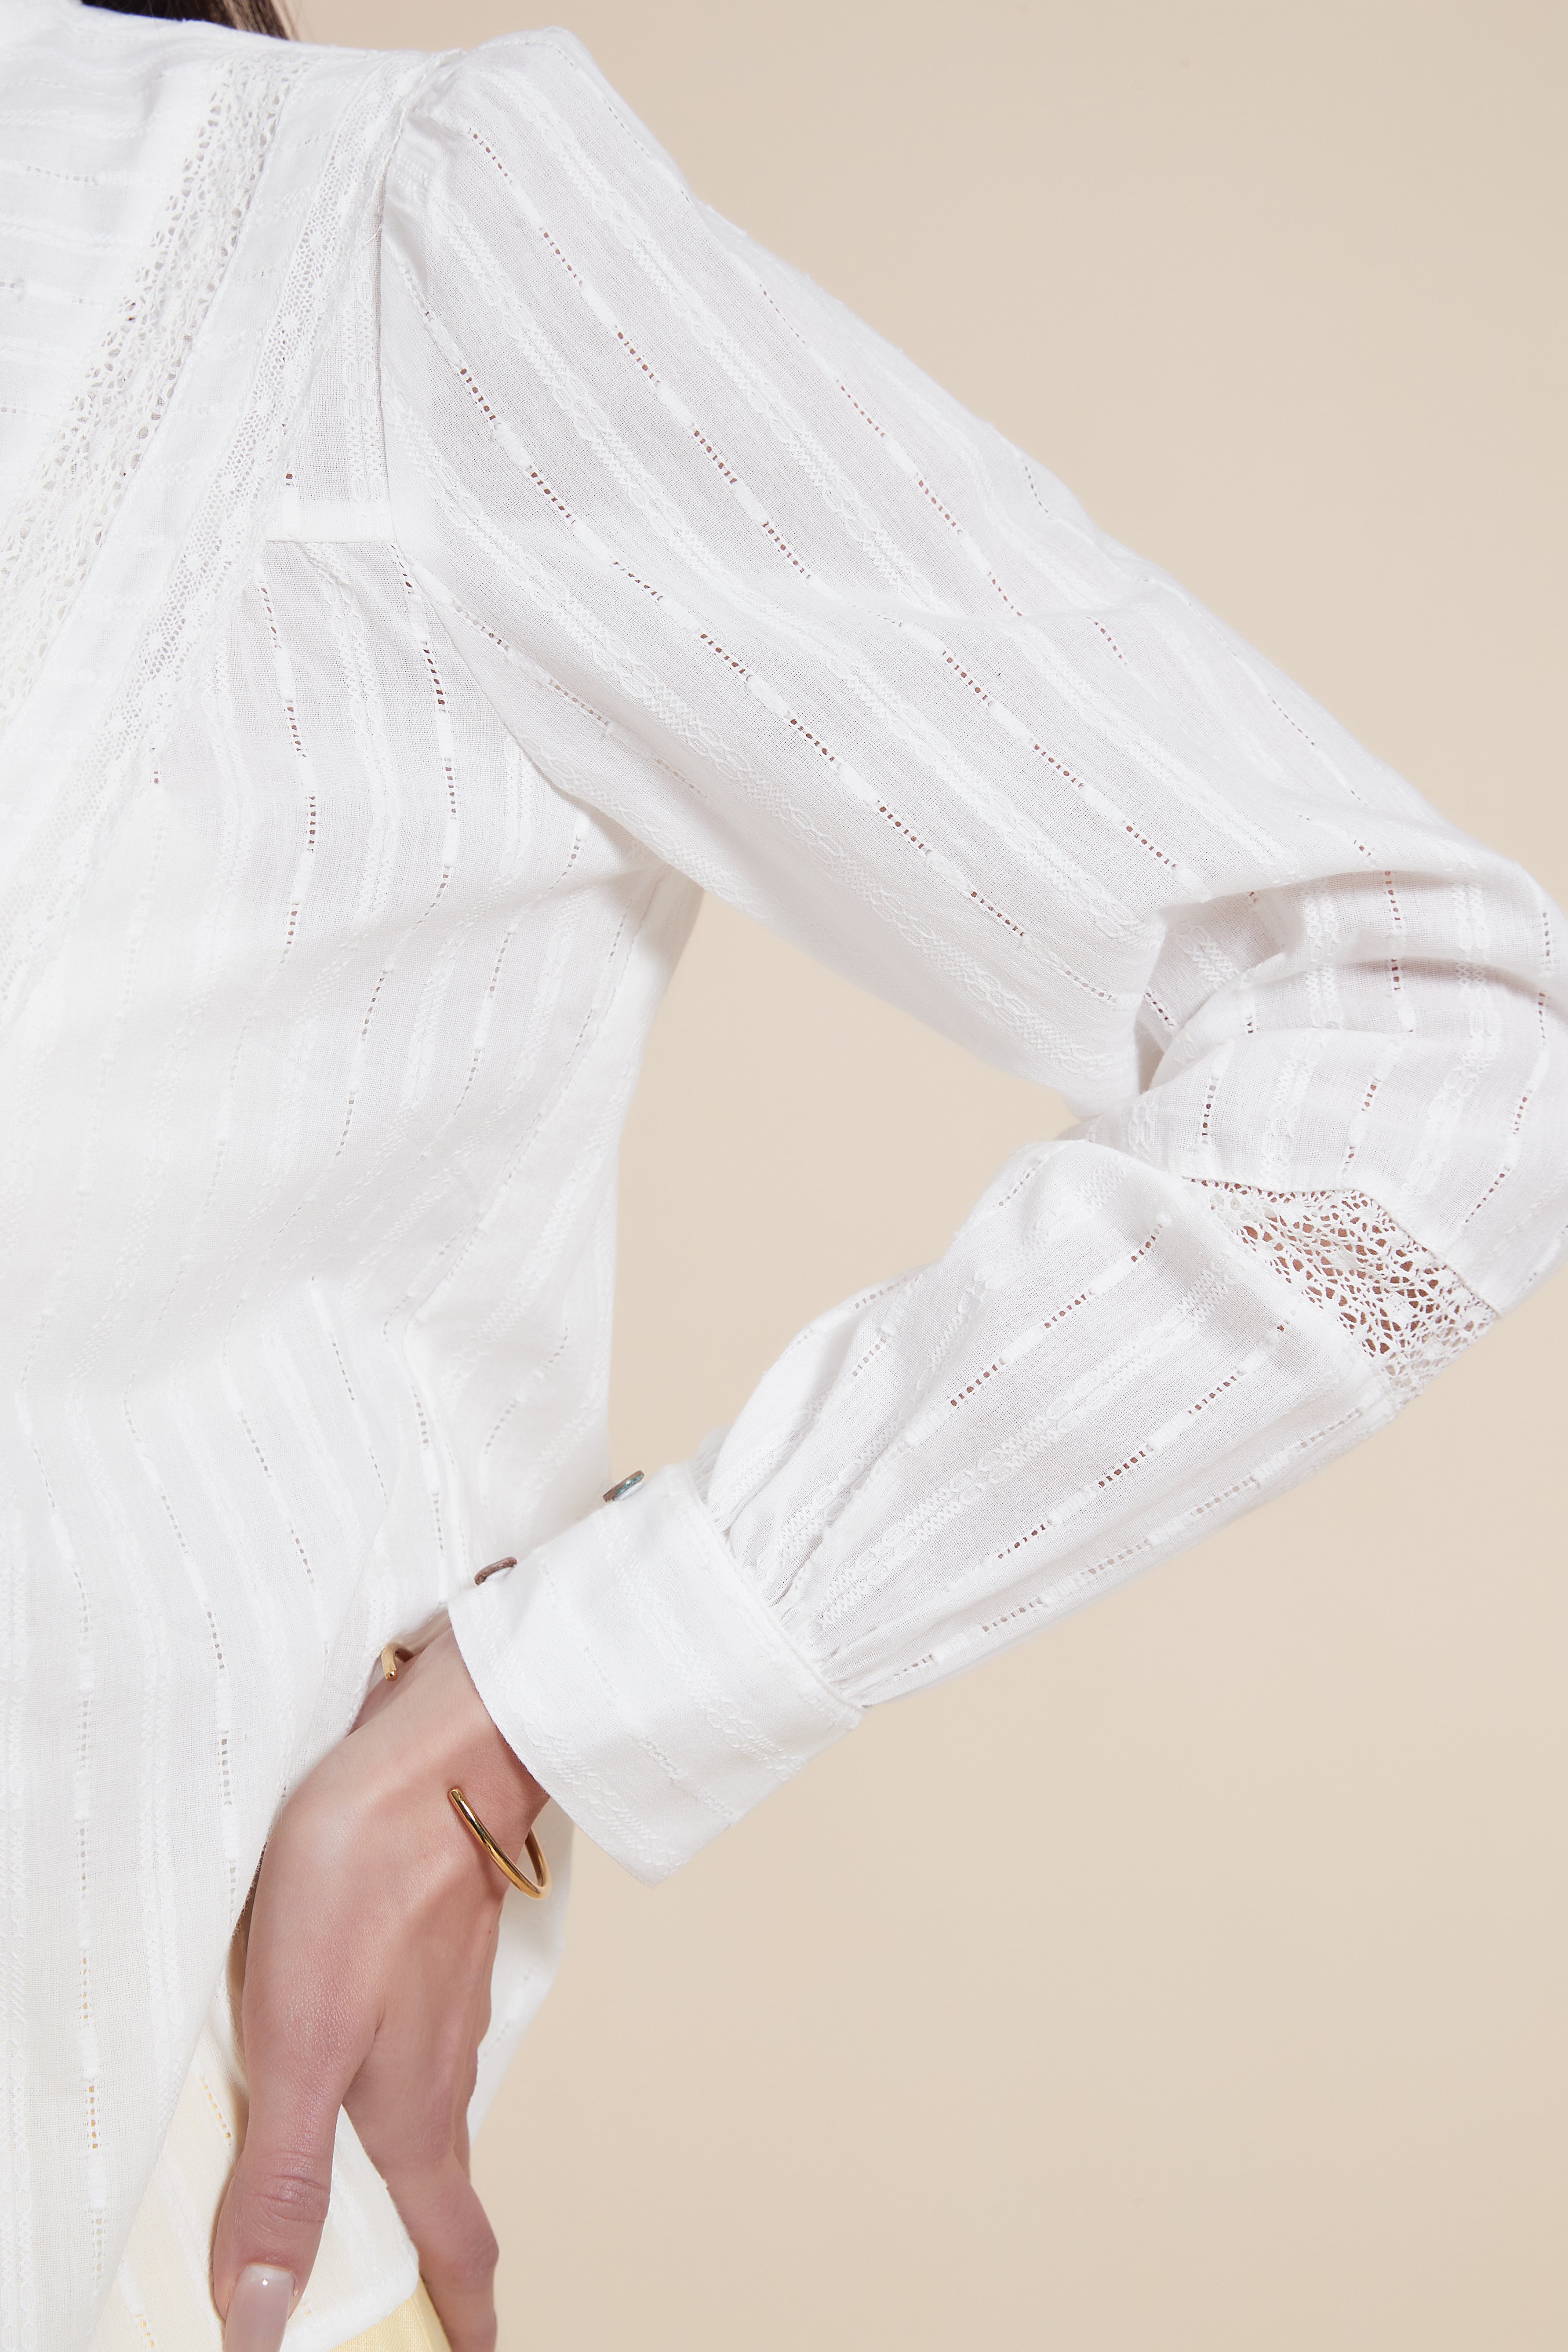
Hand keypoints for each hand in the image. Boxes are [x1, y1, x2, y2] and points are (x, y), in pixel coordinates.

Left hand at [212, 1626, 546, 2351]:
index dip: (463, 2315)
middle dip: (438, 2254)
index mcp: (413, 2109)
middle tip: (427, 2304)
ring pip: (432, 2110)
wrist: (436, 1755)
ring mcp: (442, 2002)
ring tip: (379, 2199)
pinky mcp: (429, 1946)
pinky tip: (359, 2058)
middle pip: (443, 2185)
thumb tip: (264, 2321)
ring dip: (413, 2169)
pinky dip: (394, 2084)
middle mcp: (441, 2065)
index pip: (453, 2240)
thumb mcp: (300, 2045)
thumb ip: (284, 2181)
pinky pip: (416, 2043)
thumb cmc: (369, 1883)